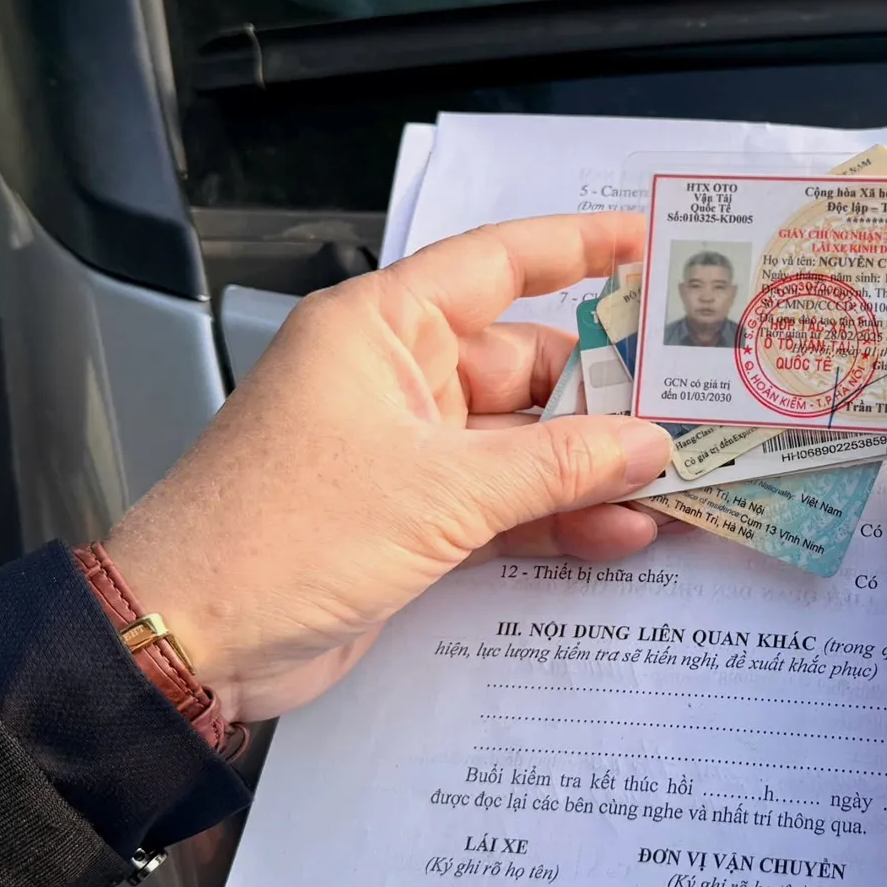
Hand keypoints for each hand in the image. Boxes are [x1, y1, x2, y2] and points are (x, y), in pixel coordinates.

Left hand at [103, 214, 673, 722]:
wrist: (190, 640)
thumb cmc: (285, 533)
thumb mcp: (441, 491)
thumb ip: (558, 466)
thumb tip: (651, 446)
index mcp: (384, 328)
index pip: (498, 263)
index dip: (578, 249)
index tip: (649, 245)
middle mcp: (397, 377)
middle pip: (527, 365)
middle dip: (608, 395)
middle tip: (695, 412)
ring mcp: (404, 450)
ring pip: (522, 442)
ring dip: (591, 467)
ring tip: (678, 484)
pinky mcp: (409, 517)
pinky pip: (502, 502)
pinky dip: (555, 516)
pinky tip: (623, 532)